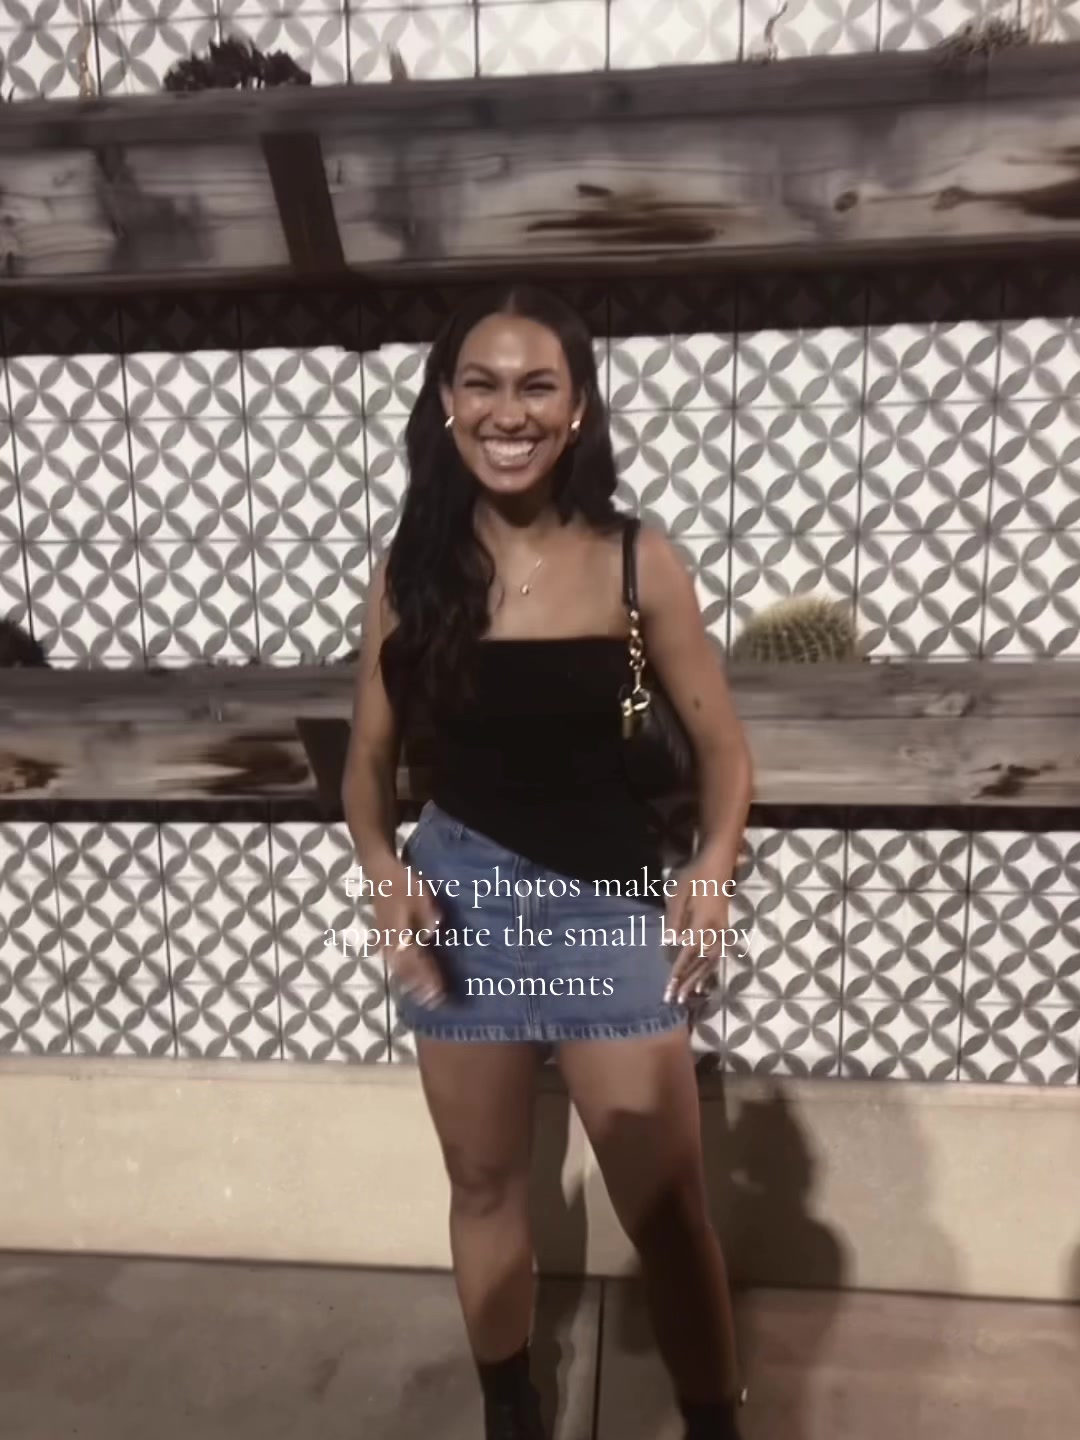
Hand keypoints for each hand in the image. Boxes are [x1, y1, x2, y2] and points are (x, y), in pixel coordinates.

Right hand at [368, 857, 446, 1006]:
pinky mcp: (384, 940)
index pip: (416, 962)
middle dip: (420, 987)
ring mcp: (385, 943)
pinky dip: (404, 975)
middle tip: (434, 1003)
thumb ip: (428, 915)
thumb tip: (434, 931)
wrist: (379, 873)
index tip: (440, 992)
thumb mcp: (420, 895)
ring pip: (399, 970)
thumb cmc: (402, 883)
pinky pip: (395, 963)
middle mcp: (390, 944)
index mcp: (399, 934)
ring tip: (424, 998)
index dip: (428, 978)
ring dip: (411, 984)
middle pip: (406, 971)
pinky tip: (410, 981)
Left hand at [662, 859, 729, 1005]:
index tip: (669, 990)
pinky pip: (717, 954)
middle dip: (687, 983)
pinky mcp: (723, 928)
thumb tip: (670, 943)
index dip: (678, 973)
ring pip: (711, 962)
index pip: (688, 954)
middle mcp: (715, 931)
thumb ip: (674, 919)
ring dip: (699, 979)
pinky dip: (709, 969)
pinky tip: (703, 978)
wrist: (719, 863)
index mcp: (702, 924)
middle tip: (675, 1000)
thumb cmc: (696, 876)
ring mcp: (721, 930)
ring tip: (689, 995)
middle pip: (701, 963)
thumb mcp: (679, 893)